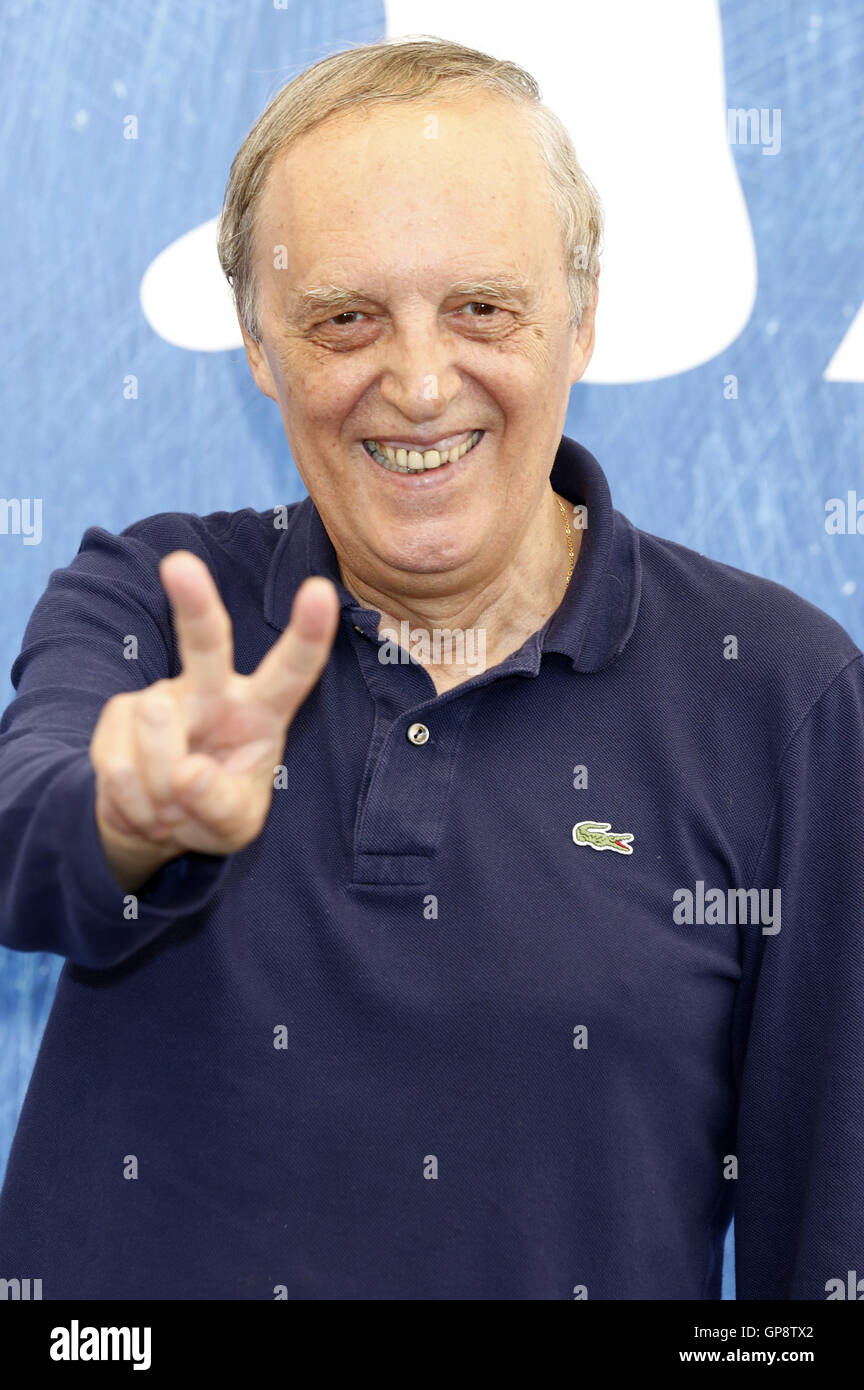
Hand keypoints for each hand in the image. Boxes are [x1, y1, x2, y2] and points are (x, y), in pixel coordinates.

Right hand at [89, 550, 339, 890]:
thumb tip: (186, 775)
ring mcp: (164, 696)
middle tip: (179, 565)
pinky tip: (144, 803)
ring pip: (157, 728)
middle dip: (193, 602)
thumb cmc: (212, 810)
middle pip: (206, 641)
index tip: (320, 591)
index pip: (293, 669)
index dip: (308, 633)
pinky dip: (133, 800)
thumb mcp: (234, 826)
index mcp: (262, 710)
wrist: (154, 821)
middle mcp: (214, 690)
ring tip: (170, 807)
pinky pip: (121, 762)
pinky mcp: (121, 711)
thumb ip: (221, 805)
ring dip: (160, 789)